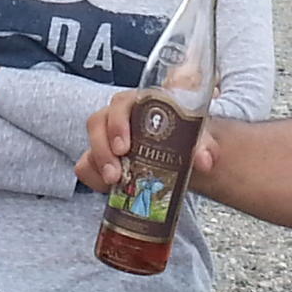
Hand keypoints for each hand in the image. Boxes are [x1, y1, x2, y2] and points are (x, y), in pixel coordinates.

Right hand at [72, 94, 217, 191]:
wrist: (182, 154)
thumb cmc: (184, 136)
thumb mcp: (197, 137)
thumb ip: (203, 145)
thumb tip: (206, 160)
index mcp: (138, 103)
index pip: (120, 104)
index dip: (118, 123)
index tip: (125, 147)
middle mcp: (117, 117)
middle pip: (98, 123)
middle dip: (104, 148)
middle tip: (116, 172)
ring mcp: (105, 138)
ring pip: (89, 145)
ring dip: (99, 164)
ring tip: (114, 182)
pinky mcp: (98, 159)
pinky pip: (85, 166)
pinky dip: (93, 177)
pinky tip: (108, 188)